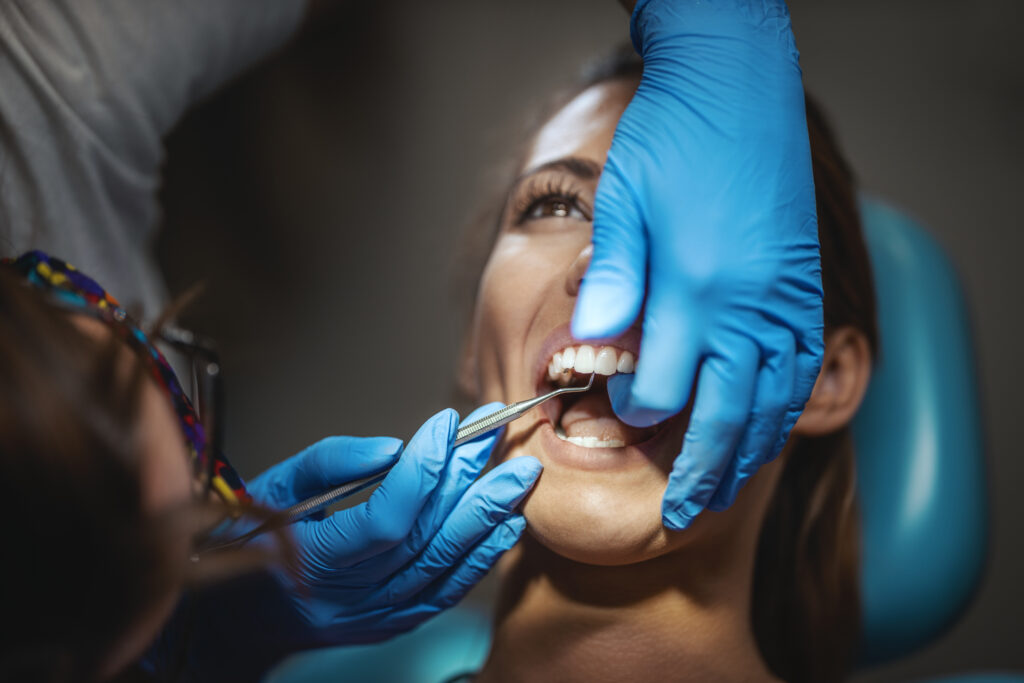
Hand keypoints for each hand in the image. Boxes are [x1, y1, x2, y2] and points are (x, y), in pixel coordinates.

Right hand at [245, 405, 540, 642]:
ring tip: (518, 475)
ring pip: (443, 566)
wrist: (237, 619)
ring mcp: (374, 617)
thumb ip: (330, 463)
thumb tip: (393, 449)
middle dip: (468, 479)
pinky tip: (507, 525)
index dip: (422, 470)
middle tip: (499, 435)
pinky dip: (481, 559)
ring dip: (487, 516)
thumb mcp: (270, 488)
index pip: (386, 518)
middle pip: (425, 536)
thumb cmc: (249, 542)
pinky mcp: (392, 624)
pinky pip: (447, 593)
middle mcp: (348, 597)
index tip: (448, 424)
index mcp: (312, 560)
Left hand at [573, 0, 823, 528]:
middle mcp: (749, 305)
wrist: (739, 82)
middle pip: (728, 416)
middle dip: (702, 472)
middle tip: (683, 512)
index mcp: (695, 290)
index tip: (619, 417)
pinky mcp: (804, 283)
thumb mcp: (623, 204)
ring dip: (750, 452)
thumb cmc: (671, 139)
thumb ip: (611, 283)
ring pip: (774, 402)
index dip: (639, 413)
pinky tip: (768, 423)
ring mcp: (785, 297)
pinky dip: (786, 407)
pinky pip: (803, 366)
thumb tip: (589, 349)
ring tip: (727, 486)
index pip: (665, 389)